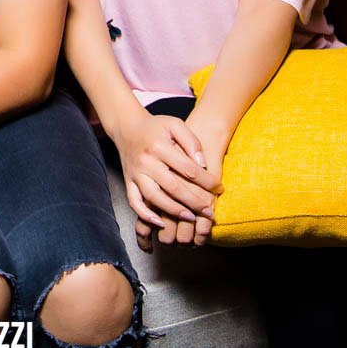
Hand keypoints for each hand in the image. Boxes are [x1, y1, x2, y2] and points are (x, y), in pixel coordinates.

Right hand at [110, 107, 221, 252]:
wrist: (127, 127)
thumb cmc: (155, 126)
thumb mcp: (175, 124)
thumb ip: (191, 141)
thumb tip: (203, 164)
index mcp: (159, 146)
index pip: (188, 168)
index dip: (206, 181)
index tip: (219, 188)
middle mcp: (146, 161)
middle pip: (173, 187)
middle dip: (194, 201)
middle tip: (209, 212)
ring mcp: (135, 173)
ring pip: (154, 197)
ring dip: (172, 210)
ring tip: (190, 218)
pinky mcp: (128, 181)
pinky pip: (134, 202)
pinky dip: (145, 214)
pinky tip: (159, 222)